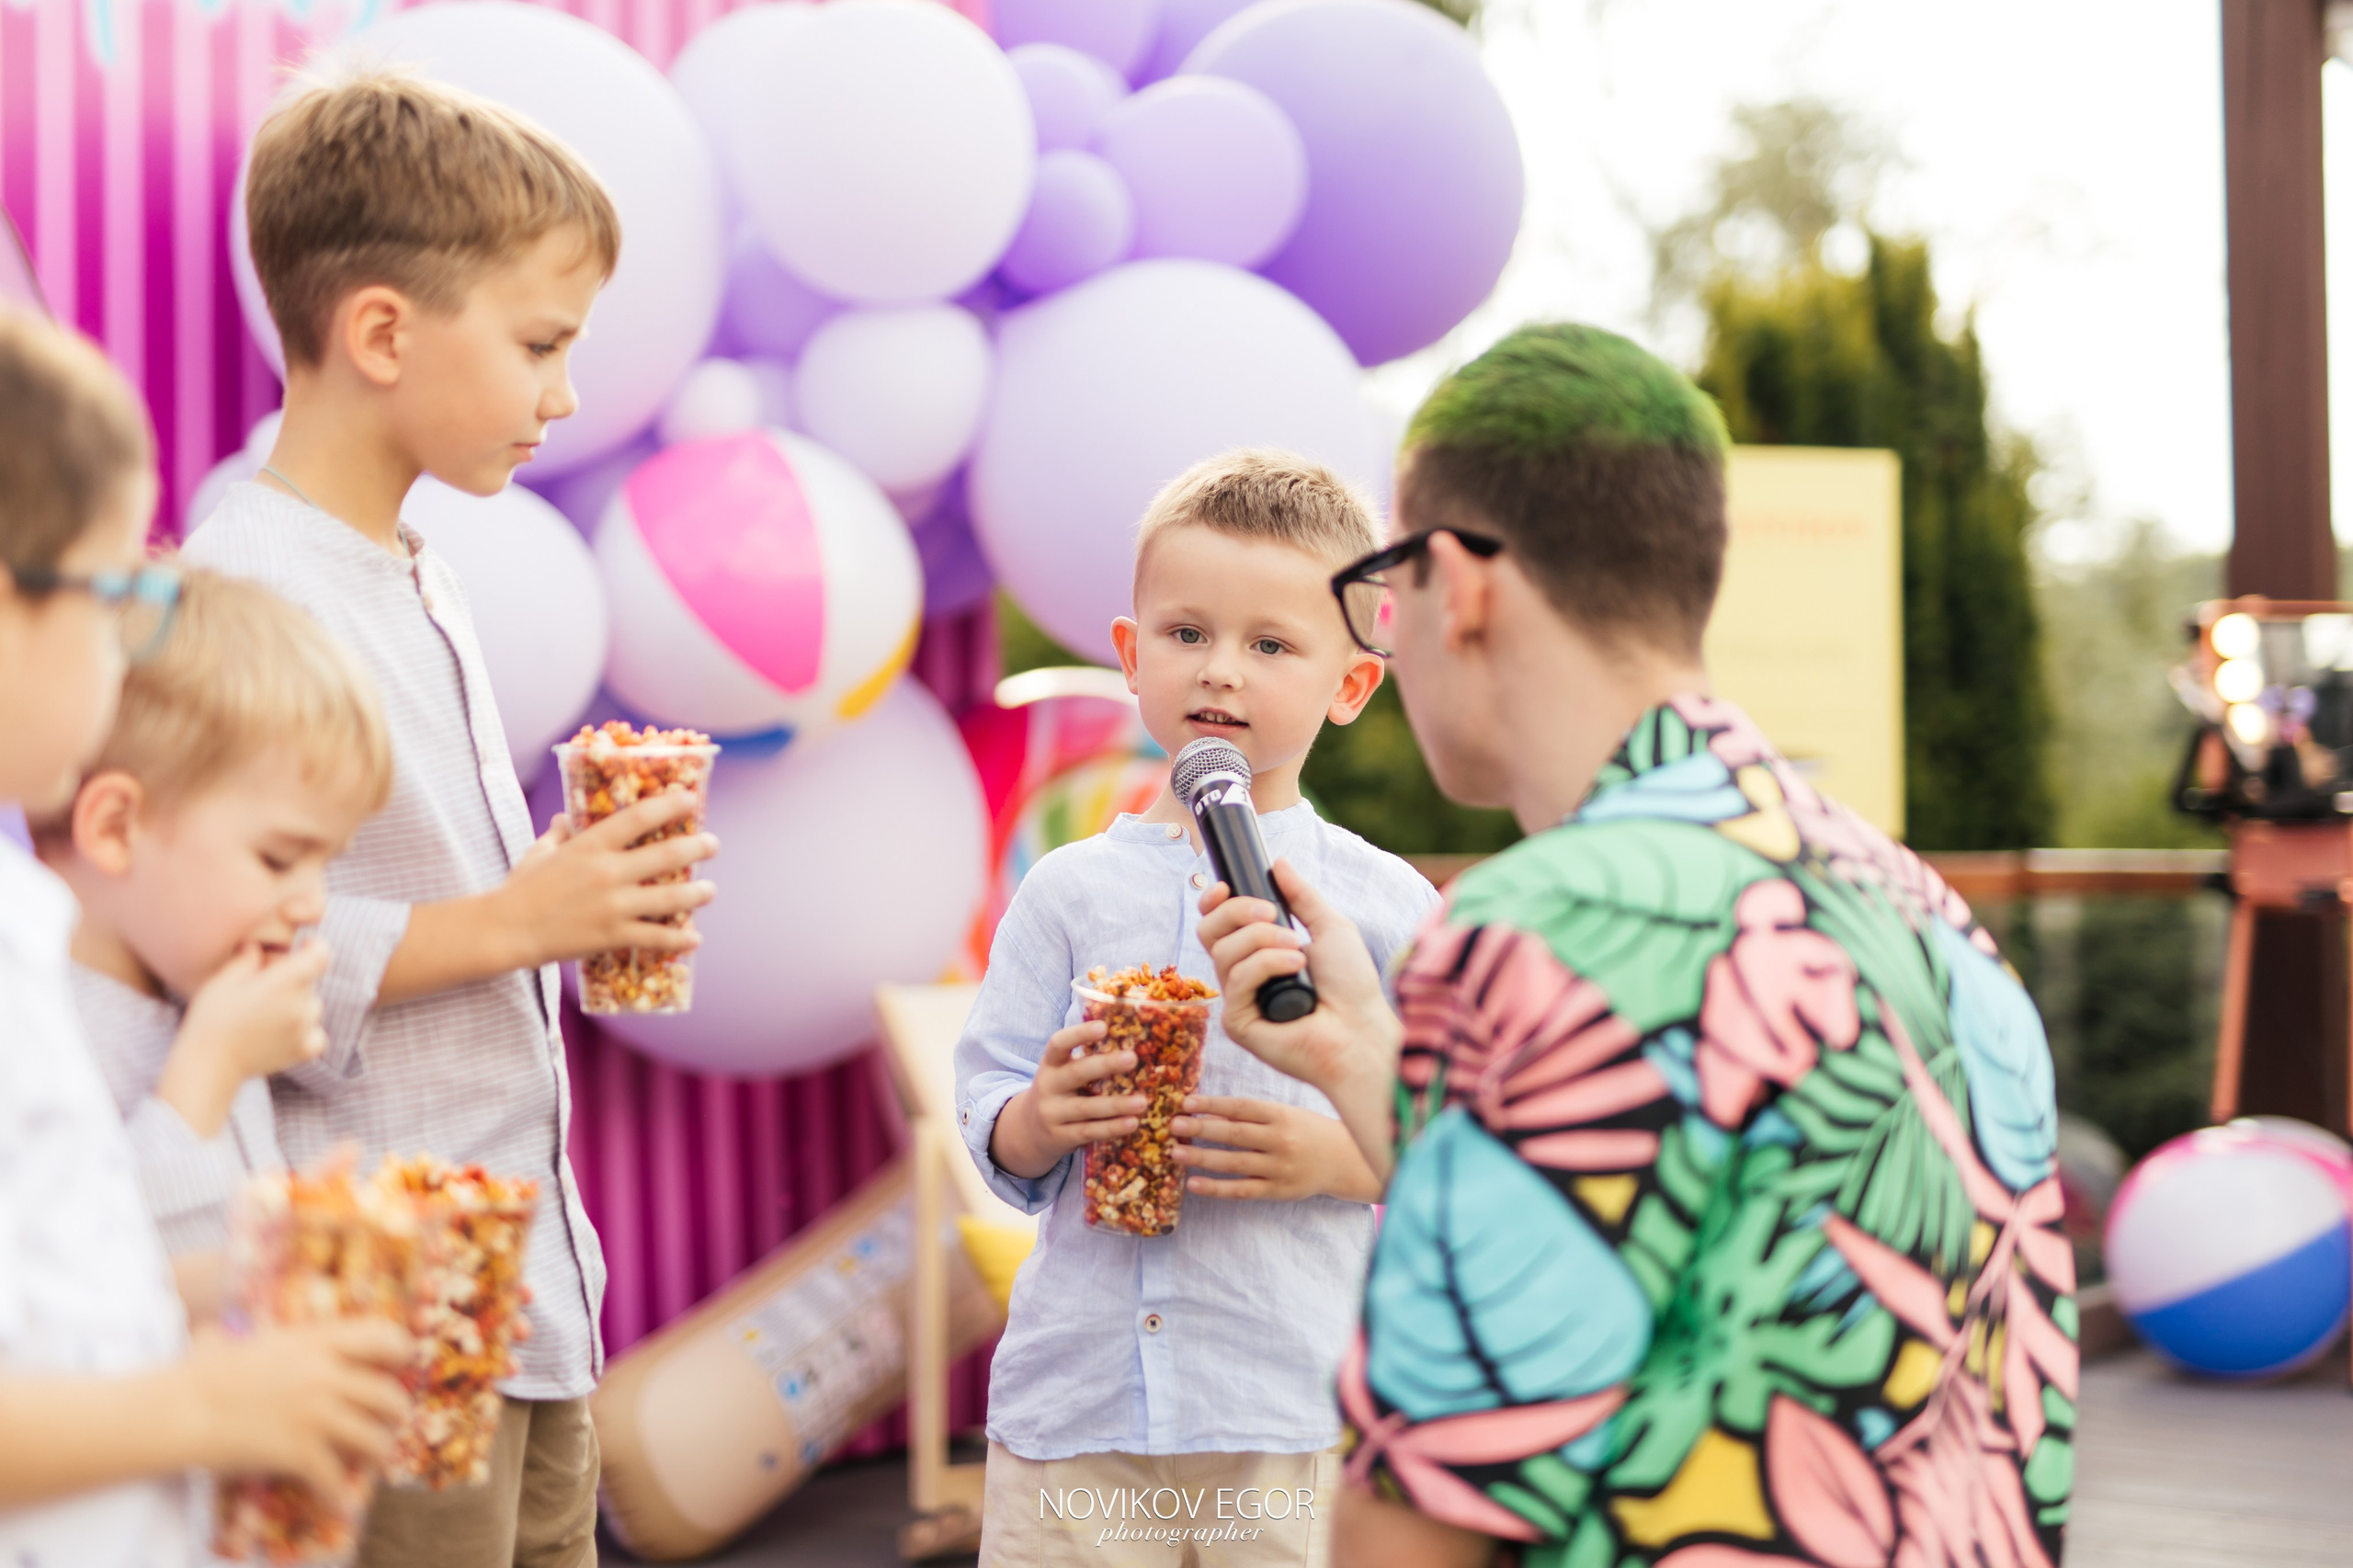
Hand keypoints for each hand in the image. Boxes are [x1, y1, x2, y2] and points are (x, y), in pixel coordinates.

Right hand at [158, 941, 330, 1136]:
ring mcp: (304, 1029)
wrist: (208, 1063)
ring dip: (298, 1004)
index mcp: (284, 982)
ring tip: (265, 1013)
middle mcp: (300, 1005)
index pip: (320, 955)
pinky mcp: (303, 1051)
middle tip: (264, 987)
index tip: (303, 947)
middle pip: (310, 982)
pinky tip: (285, 1031)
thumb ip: (248, 958)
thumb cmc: (210, 1018)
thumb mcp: (224, 980)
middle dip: (293, 978)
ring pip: (313, 1006)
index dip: (314, 947)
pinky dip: (307, 1031)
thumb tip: (259, 947)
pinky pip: (318, 1035)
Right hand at [179, 1319, 414, 1495]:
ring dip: (379, 1454)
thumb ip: (289, 1343)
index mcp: (317, 1343)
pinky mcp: (299, 1451)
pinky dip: (341, 1497)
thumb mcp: (258, 1342)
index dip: (399, 1352)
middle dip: (396, 1413)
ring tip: (377, 1462)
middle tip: (392, 1423)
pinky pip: (334, 1479)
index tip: (402, 1364)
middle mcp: (325, 1375)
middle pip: (387, 1394)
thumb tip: (297, 1339)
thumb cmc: (207, 1372)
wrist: (179, 1407)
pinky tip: (344, 1507)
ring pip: (373, 1437)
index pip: (381, 1337)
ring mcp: (315, 1414)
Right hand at [495, 793, 718, 968]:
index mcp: (591, 845)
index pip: (639, 817)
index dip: (669, 805)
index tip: (690, 798)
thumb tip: (566, 817)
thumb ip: (558, 834)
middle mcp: (608, 872)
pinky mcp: (612, 935)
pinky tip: (694, 938)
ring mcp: (613, 905)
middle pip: (666, 855)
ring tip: (709, 890)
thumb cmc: (520, 888)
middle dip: (696, 847)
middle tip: (712, 844)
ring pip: (670, 898)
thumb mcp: (539, 852)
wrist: (505, 929)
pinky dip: (678, 939)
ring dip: (696, 893)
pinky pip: (654, 937)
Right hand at [987, 1020, 1149, 1180]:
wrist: (1030, 1131)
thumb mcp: (1063, 1073)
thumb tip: (1133, 1041)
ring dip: (1116, 1105)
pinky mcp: (1060, 1137)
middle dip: (1105, 1065)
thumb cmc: (1060, 1092)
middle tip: (1132, 1058)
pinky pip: (1089, 1131)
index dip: (1079, 1034)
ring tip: (1142, 1102)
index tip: (1103, 1027)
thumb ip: (1088, 1060)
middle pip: (1076, 1073)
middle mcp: (1048, 1086)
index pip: (1058, 1044)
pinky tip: (1132, 1123)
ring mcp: (1052, 1113)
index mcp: (1051, 1064)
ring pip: (1086, 1108)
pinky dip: (1112, 1128)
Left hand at [1172, 1095, 1382, 1202]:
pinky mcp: (1278, 1191)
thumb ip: (1250, 1115)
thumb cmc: (1305, 1130)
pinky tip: (1194, 1184)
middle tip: (1172, 1126)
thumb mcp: (1283, 1114)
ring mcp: (1280, 1168)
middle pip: (1235, 1135)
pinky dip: (1216, 1188)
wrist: (1342, 1160)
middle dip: (1201, 1130)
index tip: (1185, 1102)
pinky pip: (1242, 1191)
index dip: (1212, 1104)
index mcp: (1281, 1115)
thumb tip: (1207, 1111)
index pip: (1242, 1108)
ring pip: (1235, 1164)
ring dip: (1202, 1158)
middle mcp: (1281, 1141)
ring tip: (1176, 1153)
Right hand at [1196, 858, 1400, 1093]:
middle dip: (1237, 912)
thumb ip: (1302, 896)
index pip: (1216, 925)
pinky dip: (1267, 965)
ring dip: (1263, 940)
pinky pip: (1237, 979)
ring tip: (1300, 951)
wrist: (1362, 1029)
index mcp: (1258, 954)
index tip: (1225, 886)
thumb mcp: (1330, 928)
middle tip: (1272, 914)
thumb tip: (1278, 862)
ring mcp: (1238, 1001)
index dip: (1213, 903)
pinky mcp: (1238, 1023)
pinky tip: (1296, 968)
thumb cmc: (1351, 987)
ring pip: (1224, 953)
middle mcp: (1243, 977)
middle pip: (1208, 932)